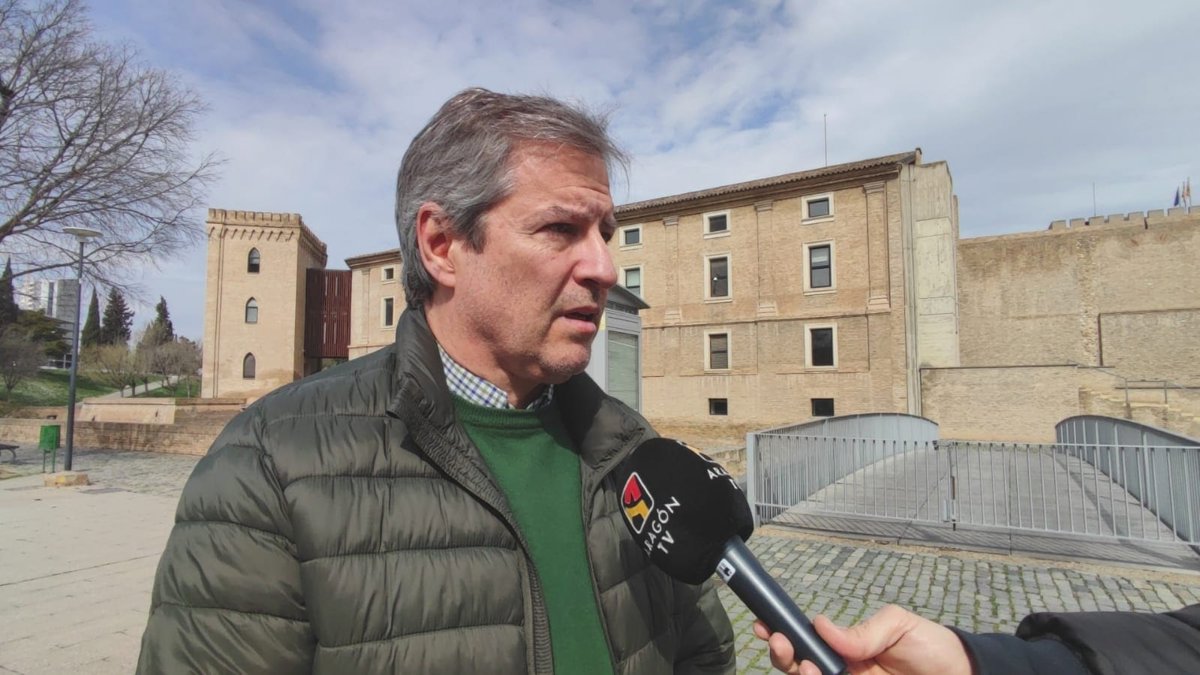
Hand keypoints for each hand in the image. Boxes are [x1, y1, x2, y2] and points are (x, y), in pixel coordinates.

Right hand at [752, 605, 972, 674]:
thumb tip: (821, 625)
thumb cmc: (933, 647)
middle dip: (783, 656)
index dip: (784, 635)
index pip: (807, 642)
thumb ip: (861, 630)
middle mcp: (844, 670)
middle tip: (782, 644)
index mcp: (847, 648)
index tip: (766, 626)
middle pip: (800, 667)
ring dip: (801, 673)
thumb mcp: (898, 625)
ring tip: (807, 666)